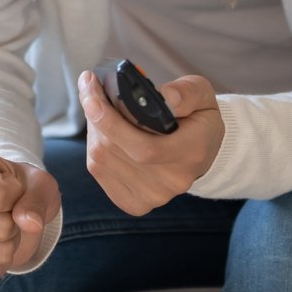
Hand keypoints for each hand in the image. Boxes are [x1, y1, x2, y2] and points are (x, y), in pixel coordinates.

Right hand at [0, 151, 60, 282]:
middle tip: (7, 212)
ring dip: (9, 245)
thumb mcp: (37, 182)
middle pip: (0, 228)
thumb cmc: (18, 188)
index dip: (16, 196)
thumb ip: (36, 199)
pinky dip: (0, 264)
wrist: (1, 204)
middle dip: (15, 224)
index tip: (11, 189)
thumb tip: (31, 224)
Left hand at [76, 70, 226, 215]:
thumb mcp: (201, 94)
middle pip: (114, 150)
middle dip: (95, 115)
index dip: (110, 121)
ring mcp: (153, 196)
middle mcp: (172, 180)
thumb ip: (186, 92)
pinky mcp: (135, 203)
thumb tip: (164, 96)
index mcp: (192, 153)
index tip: (92, 93)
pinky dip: (95, 146)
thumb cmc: (197, 117)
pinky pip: (100, 172)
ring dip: (94, 129)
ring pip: (101, 159)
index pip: (144, 147)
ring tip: (98, 107)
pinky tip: (103, 132)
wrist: (201, 150)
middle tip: (89, 88)